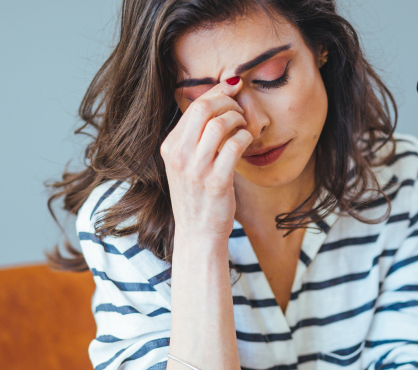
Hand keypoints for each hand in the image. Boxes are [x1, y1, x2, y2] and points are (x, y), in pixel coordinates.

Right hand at [160, 78, 254, 241]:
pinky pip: (234, 146)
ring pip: (220, 124)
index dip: (217, 92)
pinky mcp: (216, 181)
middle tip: (240, 109)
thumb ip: (195, 138)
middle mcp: (179, 155)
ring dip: (238, 119)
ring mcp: (196, 169)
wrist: (198, 234)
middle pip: (204, 109)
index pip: (193, 106)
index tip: (232, 88)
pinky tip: (247, 142)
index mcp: (169, 147)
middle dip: (228, 101)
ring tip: (245, 126)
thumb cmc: (197, 197)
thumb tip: (216, 104)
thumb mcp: (185, 165)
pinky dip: (245, 138)